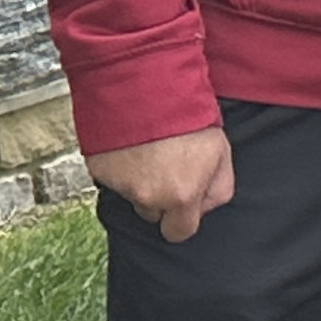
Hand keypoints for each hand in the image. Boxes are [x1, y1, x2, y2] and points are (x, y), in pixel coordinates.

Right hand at [91, 126, 235, 244]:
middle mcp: (147, 197)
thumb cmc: (190, 118)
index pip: (179, 232)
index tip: (184, 202)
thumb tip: (204, 206)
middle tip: (168, 167)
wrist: (147, 89)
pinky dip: (121, 167)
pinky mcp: (98, 171)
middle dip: (161, 198)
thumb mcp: (222, 154)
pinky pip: (113, 179)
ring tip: (152, 150)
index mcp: (181, 197)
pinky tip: (133, 145)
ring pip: (132, 195)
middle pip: (154, 213)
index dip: (183, 218)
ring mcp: (120, 185)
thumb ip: (218, 188)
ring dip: (140, 181)